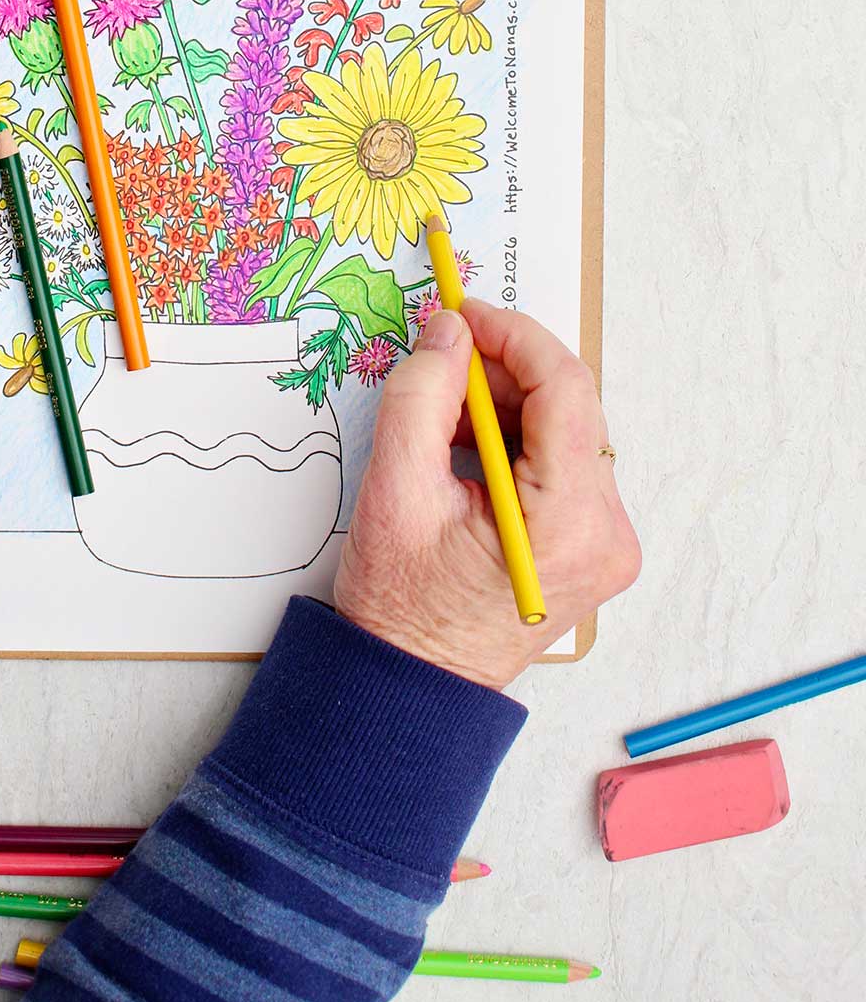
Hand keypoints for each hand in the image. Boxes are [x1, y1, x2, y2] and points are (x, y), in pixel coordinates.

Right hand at [334, 300, 640, 690]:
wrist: (411, 688)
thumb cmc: (401, 609)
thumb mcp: (396, 491)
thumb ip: (422, 397)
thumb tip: (450, 330)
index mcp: (569, 523)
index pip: (565, 390)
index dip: (514, 336)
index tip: (464, 313)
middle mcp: (607, 532)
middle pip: (570, 407)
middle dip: (505, 370)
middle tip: (443, 354)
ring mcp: (605, 542)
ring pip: (564, 430)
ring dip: (506, 404)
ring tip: (442, 411)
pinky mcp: (590, 544)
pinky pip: (560, 462)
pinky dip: (514, 438)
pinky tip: (463, 446)